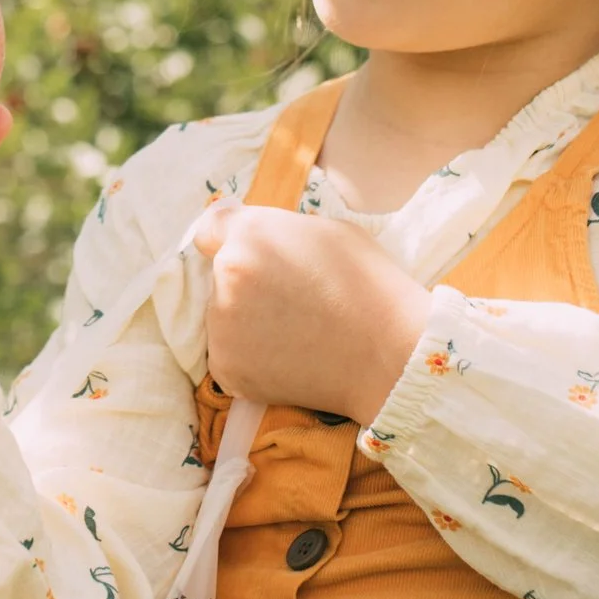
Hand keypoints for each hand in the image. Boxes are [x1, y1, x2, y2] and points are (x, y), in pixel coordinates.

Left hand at [191, 203, 433, 426]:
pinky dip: (251, 358)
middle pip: (220, 276)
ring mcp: (222, 327)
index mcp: (250, 235)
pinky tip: (288, 357)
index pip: (210, 229)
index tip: (251, 255)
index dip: (230, 240)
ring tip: (295, 333)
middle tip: (291, 301)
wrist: (388, 354)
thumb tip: (256, 240)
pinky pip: (230, 355)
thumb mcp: (327, 230)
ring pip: (222, 317)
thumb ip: (278, 230)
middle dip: (246, 284)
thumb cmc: (368, 284)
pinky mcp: (227, 369)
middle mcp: (226, 277)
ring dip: (245, 322)